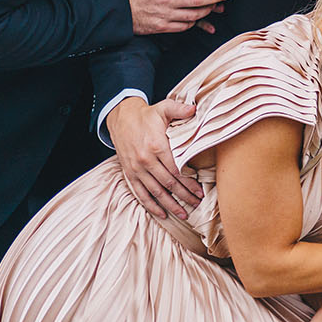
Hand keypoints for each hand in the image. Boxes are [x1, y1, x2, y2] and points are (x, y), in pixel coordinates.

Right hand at [107, 96, 202, 217]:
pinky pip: (140, 193)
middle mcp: (146, 160)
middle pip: (168, 183)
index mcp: (157, 146)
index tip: (200, 190)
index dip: (188, 182)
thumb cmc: (147, 115)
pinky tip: (162, 214)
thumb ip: (180, 109)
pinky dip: (151, 205)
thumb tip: (194, 109)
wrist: (121, 118)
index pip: (176, 170)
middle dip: (184, 195)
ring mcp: (136, 169)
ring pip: (155, 192)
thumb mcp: (164, 108)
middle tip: (196, 203)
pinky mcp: (130, 174)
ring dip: (170, 205)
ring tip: (183, 213)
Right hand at [120, 0, 231, 35]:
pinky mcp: (162, 27)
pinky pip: (184, 27)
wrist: (114, 10)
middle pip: (197, 0)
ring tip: (217, 4)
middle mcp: (166, 1)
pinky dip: (194, 22)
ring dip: (207, 10)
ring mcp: (165, 16)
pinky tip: (200, 17)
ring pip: (193, 15)